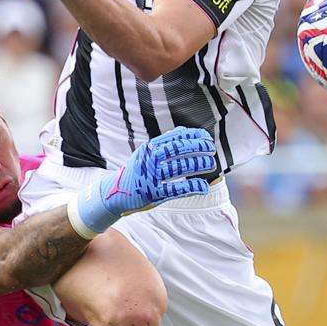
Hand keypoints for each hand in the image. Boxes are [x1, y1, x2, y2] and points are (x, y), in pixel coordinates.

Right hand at [69, 127, 217, 236]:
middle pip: (179, 149)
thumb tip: (184, 131)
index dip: (194, 136)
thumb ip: (163, 144)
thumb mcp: (145, 154)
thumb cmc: (135, 172)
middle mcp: (149, 160)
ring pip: (180, 167)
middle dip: (199, 148)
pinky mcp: (153, 194)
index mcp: (149, 148)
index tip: (207, 138)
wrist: (115, 193)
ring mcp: (151, 177)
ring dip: (198, 165)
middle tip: (211, 151)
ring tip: (210, 165)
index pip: (175, 137)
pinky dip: (193, 187)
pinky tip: (203, 187)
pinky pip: (177, 189)